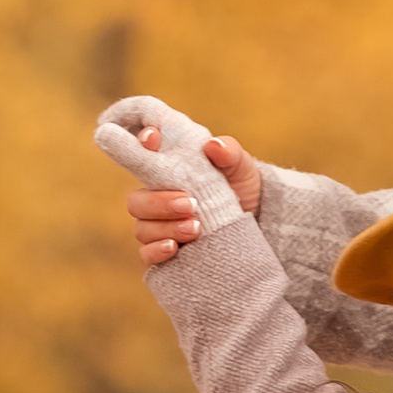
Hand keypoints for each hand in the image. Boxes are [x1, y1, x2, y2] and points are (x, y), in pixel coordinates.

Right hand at [93, 94, 261, 261]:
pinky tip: (174, 247)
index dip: (138, 144)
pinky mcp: (164, 249)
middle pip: (136, 201)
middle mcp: (155, 197)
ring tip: (196, 228)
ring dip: (166, 228)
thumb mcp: (239, 166)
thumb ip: (229, 152)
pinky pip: (146, 253)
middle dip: (160, 203)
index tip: (152, 139)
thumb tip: (213, 146)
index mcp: (165, 170)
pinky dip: (156, 251)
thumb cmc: (240, 185)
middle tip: (191, 205)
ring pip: (142, 229)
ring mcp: (158, 225)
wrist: (256, 220)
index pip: (138, 156)